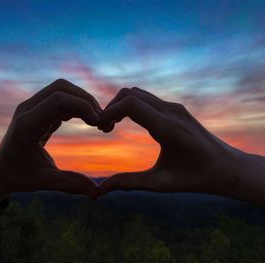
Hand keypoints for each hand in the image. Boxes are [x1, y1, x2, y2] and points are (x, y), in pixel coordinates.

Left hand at [0, 79, 101, 200]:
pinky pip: (58, 98)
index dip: (82, 106)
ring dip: (80, 100)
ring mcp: (30, 107)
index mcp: (27, 125)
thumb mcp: (44, 181)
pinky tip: (85, 120)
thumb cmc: (18, 176)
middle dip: (85, 99)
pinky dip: (74, 105)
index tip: (98, 123)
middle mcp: (27, 110)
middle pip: (61, 88)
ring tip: (95, 120)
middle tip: (100, 119)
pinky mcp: (36, 110)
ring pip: (60, 89)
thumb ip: (70, 184)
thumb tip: (97, 193)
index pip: (58, 100)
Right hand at [99, 87, 246, 196]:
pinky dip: (132, 106)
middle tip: (104, 128)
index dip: (110, 112)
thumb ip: (129, 183)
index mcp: (168, 128)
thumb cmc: (196, 178)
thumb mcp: (160, 183)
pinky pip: (148, 99)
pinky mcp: (176, 109)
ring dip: (121, 105)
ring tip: (112, 126)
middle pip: (131, 93)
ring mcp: (175, 108)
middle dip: (111, 107)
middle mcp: (171, 111)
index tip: (101, 128)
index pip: (131, 103)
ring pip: (138, 93)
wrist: (227, 167)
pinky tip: (127, 123)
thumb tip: (102, 189)